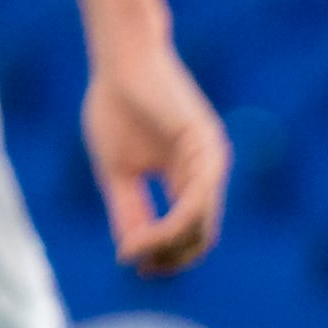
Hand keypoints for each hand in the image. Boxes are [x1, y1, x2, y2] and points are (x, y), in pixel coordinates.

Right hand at [85, 35, 230, 275]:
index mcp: (187, 179)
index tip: (133, 265)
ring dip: (169, 245)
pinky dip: (176, 223)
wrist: (120, 61)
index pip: (189, 232)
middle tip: (137, 265)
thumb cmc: (116, 108)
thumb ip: (128, 210)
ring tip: (136, 252)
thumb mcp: (118, 172)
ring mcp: (210, 158)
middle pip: (201, 235)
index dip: (166, 256)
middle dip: (169, 257)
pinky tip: (150, 235)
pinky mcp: (206, 144)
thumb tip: (131, 254)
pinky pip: (199, 196)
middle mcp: (206, 172)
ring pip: (201, 221)